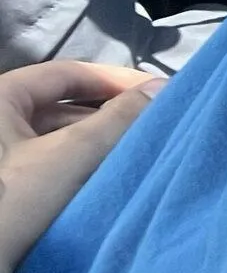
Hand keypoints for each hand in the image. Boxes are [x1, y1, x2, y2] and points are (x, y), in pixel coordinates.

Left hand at [0, 61, 163, 272]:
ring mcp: (0, 154)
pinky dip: (76, 164)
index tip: (156, 95)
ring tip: (134, 154)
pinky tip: (104, 177)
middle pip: (63, 105)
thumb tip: (164, 88)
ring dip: (96, 141)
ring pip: (56, 135)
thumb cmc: (13, 200)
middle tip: (150, 127)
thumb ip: (120, 118)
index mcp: (0, 97)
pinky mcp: (5, 185)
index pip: (68, 73)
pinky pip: (46, 161)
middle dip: (109, 115)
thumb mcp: (72, 155)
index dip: (115, 80)